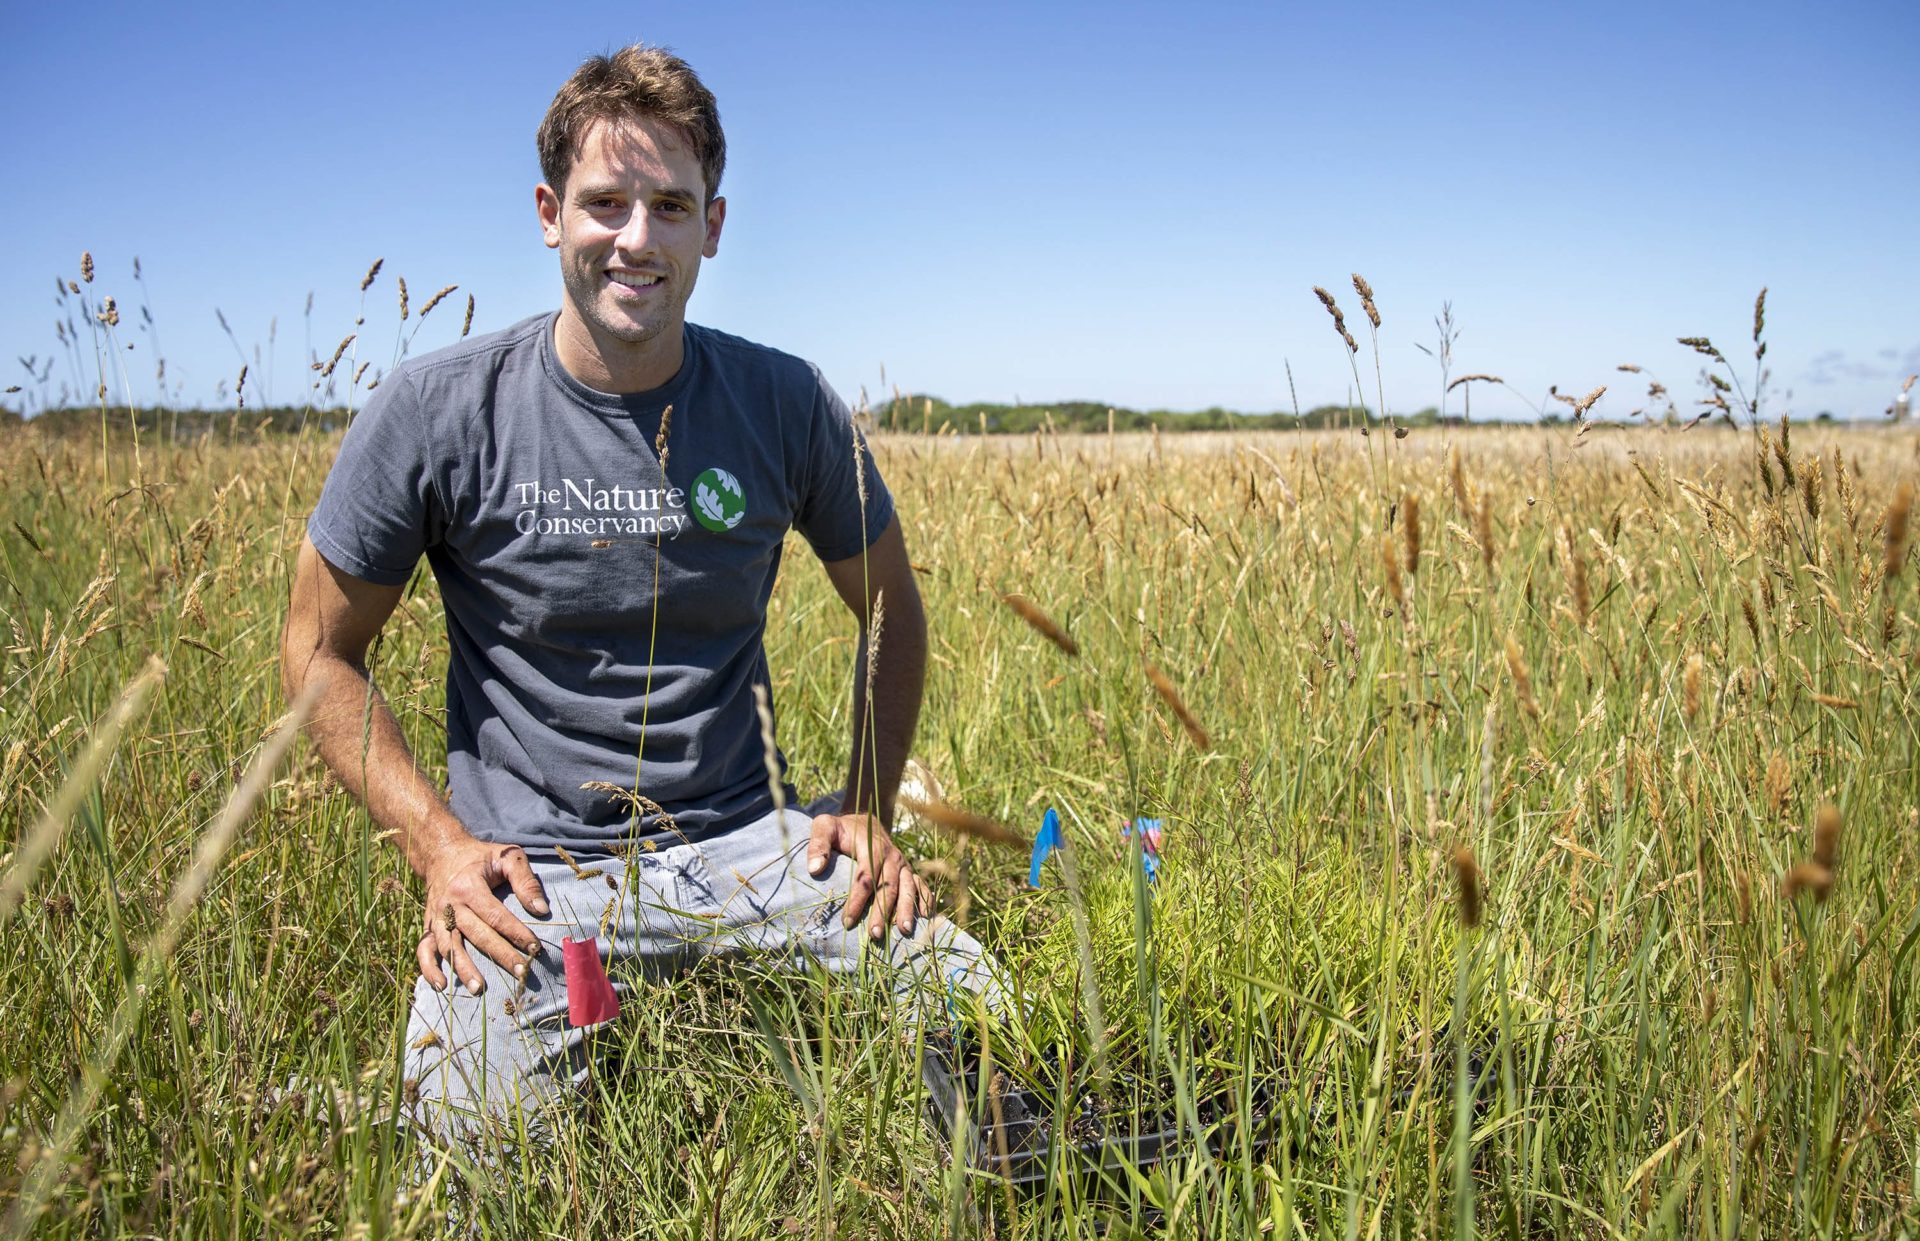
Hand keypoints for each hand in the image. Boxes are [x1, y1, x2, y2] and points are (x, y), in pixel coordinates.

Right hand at [415, 837, 550, 993]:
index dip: (516, 932)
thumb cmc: (481, 857)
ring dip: (463, 969)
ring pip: (449, 947)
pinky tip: (442, 986)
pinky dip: (429, 969)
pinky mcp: (429, 926)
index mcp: (469, 886)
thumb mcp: (508, 856)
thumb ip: (526, 880)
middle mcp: (450, 904)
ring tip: (480, 989)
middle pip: (477, 935)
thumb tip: (542, 910)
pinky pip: (424, 951)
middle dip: (500, 955)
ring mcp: (436, 917)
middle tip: (521, 973)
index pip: (496, 915)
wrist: (442, 854)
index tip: (535, 948)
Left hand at [807, 813, 930, 940]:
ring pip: (908, 888)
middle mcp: (891, 856)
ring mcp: (903, 864)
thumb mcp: (824, 826)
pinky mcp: (908, 870)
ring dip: (906, 909)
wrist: (864, 821)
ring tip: (903, 931)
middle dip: (882, 912)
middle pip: (889, 887)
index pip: (865, 878)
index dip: (857, 900)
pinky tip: (926, 916)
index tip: (847, 921)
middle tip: (874, 934)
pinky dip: (925, 900)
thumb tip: (815, 869)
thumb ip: (818, 843)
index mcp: (872, 847)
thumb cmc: (841, 829)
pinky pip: (921, 885)